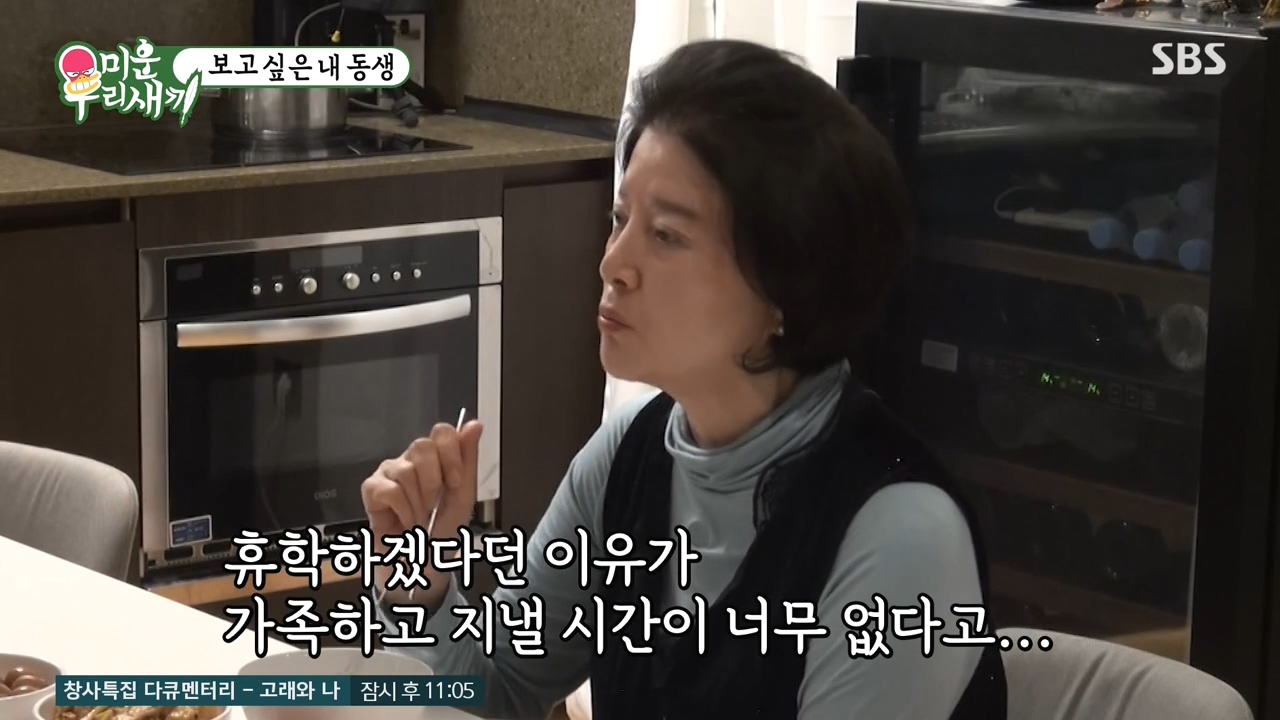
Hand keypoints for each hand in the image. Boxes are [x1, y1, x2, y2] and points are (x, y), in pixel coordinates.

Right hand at [361, 419, 483, 606]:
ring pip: (405, 470)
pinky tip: (404, 523)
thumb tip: (474, 423)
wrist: (422, 567)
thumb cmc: (442, 534)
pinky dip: (403, 511)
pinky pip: (389, 489)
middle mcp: (411, 460)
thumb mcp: (463, 498)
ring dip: (418, 503)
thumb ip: (468, 460)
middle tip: (434, 505)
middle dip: (434, 481)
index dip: (451, 454)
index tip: (455, 483)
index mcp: (437, 459)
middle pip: (422, 446)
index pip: (442, 432)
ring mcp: (389, 472)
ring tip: (418, 518)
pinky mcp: (371, 489)